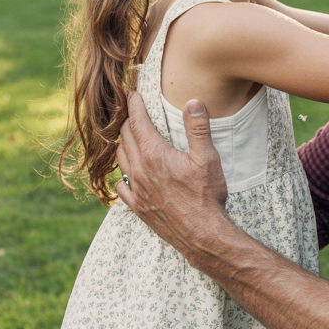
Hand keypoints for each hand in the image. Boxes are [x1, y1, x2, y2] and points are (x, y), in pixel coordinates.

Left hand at [116, 93, 229, 264]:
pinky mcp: (138, 207)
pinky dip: (124, 173)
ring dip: (124, 144)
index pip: (137, 122)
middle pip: (125, 137)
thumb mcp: (208, 158)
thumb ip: (198, 129)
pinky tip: (130, 173)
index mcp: (154, 155)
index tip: (133, 94)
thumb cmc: (206, 196)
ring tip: (131, 137)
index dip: (134, 105)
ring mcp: (136, 190)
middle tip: (134, 111)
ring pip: (121, 159)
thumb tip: (193, 102)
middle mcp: (140, 170)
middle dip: (128, 121)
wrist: (201, 235)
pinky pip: (122, 186)